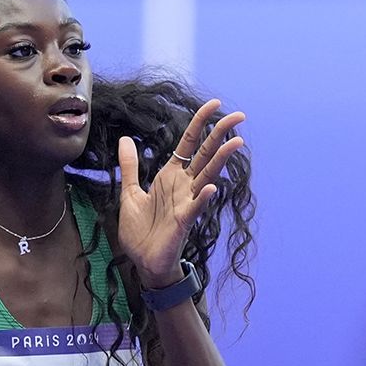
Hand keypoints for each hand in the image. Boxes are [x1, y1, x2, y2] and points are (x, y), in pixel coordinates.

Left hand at [115, 98, 244, 284]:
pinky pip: (195, 207)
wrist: (142, 261)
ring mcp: (186, 202)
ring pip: (207, 176)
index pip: (189, 143)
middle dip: (220, 133)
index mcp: (171, 175)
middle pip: (205, 154)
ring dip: (221, 159)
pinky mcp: (183, 221)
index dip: (201, 123)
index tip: (215, 105)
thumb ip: (130, 166)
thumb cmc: (140, 230)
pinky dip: (203, 198)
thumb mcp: (130, 192)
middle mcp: (183, 185)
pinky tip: (212, 188)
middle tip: (239, 115)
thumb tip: (126, 139)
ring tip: (236, 142)